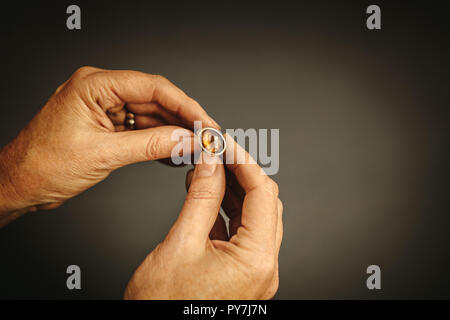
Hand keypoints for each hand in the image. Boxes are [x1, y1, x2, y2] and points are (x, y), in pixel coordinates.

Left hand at [0, 66, 217, 225]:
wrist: (19, 184)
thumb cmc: (43, 164)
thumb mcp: (103, 154)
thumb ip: (150, 145)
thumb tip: (187, 140)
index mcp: (94, 85)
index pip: (152, 87)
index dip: (185, 104)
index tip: (205, 121)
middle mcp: (101, 91)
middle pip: (155, 100)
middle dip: (183, 120)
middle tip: (207, 137)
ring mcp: (105, 109)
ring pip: (151, 116)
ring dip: (174, 132)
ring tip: (196, 148)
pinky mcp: (108, 126)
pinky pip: (141, 129)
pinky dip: (159, 141)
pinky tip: (176, 152)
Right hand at [124, 136, 282, 298]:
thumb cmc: (161, 306)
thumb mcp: (180, 244)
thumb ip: (200, 198)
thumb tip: (210, 162)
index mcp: (256, 261)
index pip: (263, 194)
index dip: (243, 161)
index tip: (223, 143)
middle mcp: (262, 267)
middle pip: (263, 203)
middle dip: (240, 173)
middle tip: (216, 152)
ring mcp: (253, 272)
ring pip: (252, 216)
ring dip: (232, 190)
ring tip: (208, 168)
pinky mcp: (239, 274)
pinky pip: (239, 232)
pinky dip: (225, 210)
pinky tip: (205, 194)